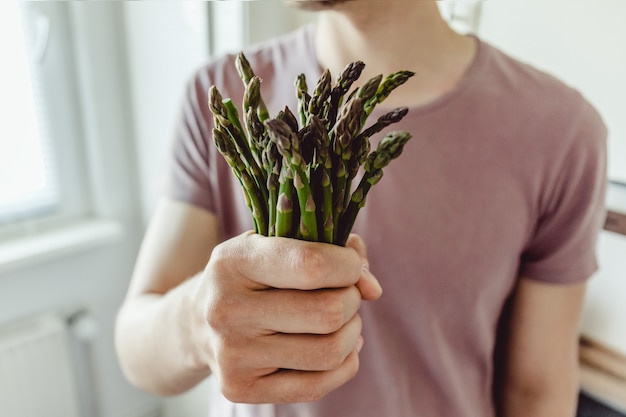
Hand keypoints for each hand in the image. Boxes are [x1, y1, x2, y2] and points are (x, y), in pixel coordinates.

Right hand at [189, 232, 381, 403]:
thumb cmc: (251, 276)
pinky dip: (344, 363)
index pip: (312, 265)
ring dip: (351, 331)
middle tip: (345, 294)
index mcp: (233, 262)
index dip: (348, 266)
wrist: (197, 322)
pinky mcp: (241, 389)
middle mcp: (226, 310)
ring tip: (340, 320)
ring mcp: (232, 355)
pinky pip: (318, 385)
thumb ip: (331, 250)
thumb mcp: (277, 245)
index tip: (351, 265)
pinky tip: (336, 346)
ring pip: (329, 351)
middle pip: (327, 312)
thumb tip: (372, 288)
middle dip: (352, 300)